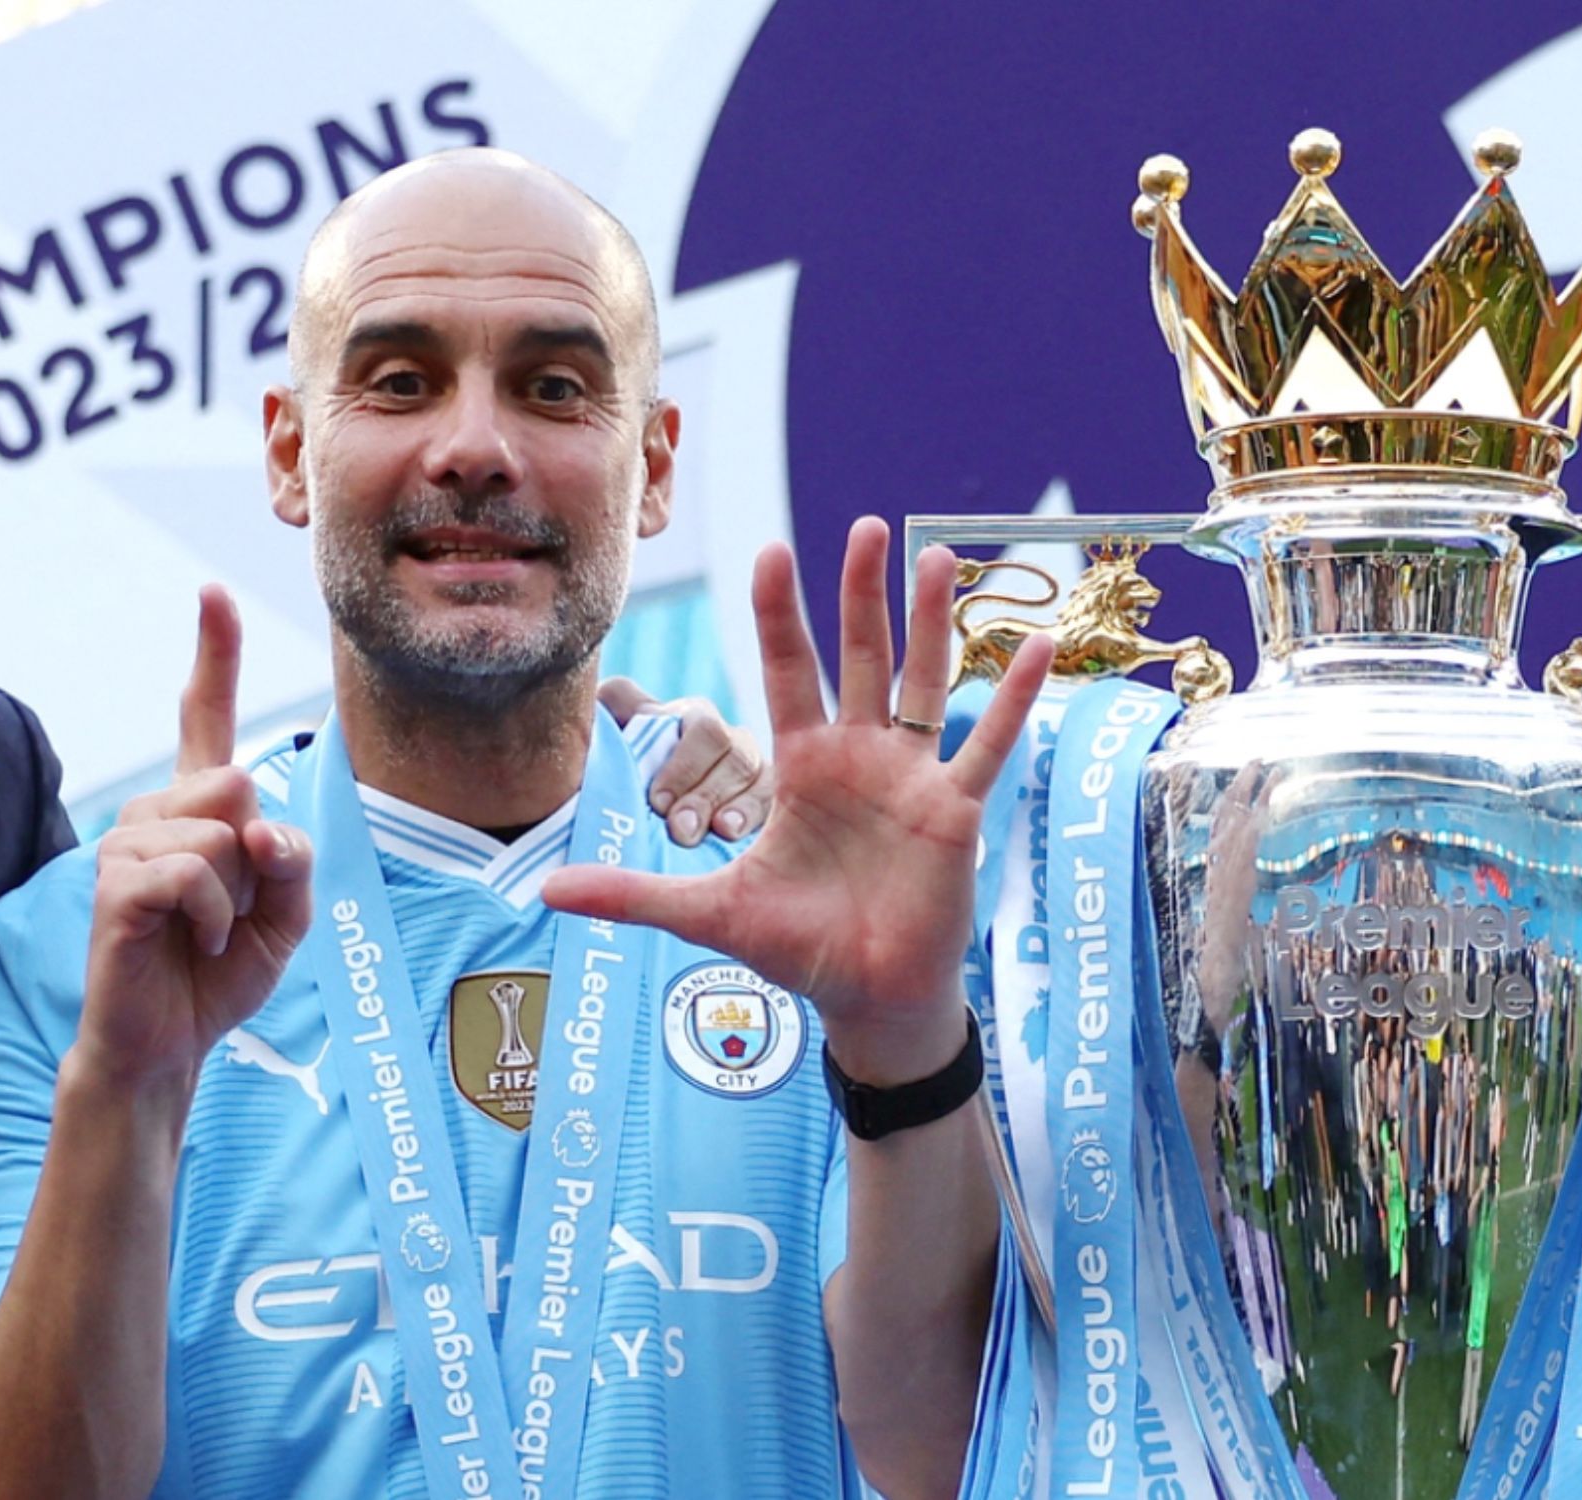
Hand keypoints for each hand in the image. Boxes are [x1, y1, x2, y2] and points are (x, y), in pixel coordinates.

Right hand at [78, 587, 313, 1088]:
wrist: (169, 1042)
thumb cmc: (220, 973)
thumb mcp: (288, 915)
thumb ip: (293, 858)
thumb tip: (257, 824)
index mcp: (198, 806)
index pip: (206, 717)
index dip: (213, 654)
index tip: (212, 591)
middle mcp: (156, 809)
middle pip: (240, 784)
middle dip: (259, 858)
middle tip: (230, 911)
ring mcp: (128, 842)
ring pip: (222, 834)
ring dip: (236, 898)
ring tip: (206, 932)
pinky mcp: (115, 884)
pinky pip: (195, 874)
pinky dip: (214, 918)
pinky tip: (193, 941)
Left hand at [543, 519, 1049, 1084]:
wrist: (867, 998)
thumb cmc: (796, 947)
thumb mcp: (708, 912)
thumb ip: (634, 894)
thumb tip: (546, 891)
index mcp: (799, 765)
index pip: (785, 671)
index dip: (780, 614)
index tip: (771, 549)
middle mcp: (857, 756)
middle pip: (859, 658)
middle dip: (860, 594)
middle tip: (864, 526)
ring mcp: (910, 777)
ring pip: (922, 682)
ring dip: (933, 622)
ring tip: (939, 555)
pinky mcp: (955, 810)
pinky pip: (988, 742)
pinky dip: (1012, 697)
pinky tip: (1035, 644)